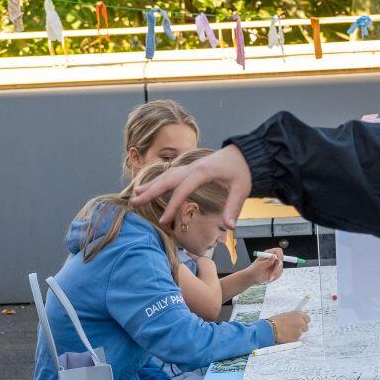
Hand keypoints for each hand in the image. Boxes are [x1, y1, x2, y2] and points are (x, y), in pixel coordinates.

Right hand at [132, 145, 252, 228]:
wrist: (245, 153)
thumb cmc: (243, 170)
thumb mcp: (242, 189)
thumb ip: (234, 207)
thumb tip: (230, 227)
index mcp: (203, 172)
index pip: (182, 190)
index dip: (171, 206)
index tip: (162, 221)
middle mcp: (192, 167)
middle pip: (167, 179)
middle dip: (150, 191)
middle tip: (134, 202)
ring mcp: (190, 166)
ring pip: (166, 175)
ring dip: (151, 185)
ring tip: (136, 195)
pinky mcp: (191, 168)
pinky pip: (171, 175)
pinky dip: (159, 181)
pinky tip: (150, 188)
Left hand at [246, 248, 283, 283]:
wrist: (252, 278)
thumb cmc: (253, 270)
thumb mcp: (259, 266)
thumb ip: (267, 261)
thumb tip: (273, 256)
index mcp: (268, 254)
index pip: (278, 251)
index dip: (280, 255)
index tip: (279, 261)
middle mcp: (272, 259)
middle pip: (281, 261)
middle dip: (278, 268)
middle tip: (273, 274)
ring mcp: (274, 265)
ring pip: (280, 268)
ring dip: (276, 274)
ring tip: (269, 278)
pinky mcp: (275, 271)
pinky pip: (279, 274)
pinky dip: (275, 277)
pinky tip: (269, 278)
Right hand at [267, 310, 310, 344]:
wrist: (270, 329)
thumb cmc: (275, 321)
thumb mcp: (285, 315)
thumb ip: (293, 317)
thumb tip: (296, 320)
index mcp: (298, 315)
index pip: (307, 318)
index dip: (304, 321)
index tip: (301, 323)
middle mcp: (300, 322)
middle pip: (306, 327)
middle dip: (301, 328)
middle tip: (294, 329)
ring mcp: (299, 331)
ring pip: (300, 333)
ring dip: (295, 334)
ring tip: (286, 332)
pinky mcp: (296, 338)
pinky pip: (295, 339)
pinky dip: (291, 338)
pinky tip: (285, 336)